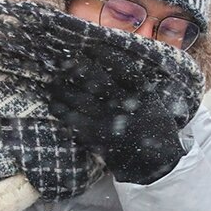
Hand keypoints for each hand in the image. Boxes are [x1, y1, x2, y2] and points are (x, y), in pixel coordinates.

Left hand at [47, 47, 185, 184]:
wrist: (157, 162)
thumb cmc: (153, 126)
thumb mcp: (153, 102)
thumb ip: (136, 85)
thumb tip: (110, 61)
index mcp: (142, 93)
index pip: (122, 67)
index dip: (104, 55)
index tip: (91, 47)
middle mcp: (126, 105)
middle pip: (96, 81)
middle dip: (78, 69)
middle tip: (64, 62)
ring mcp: (110, 122)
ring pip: (81, 99)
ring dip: (63, 89)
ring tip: (53, 82)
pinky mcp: (98, 138)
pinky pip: (74, 121)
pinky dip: (62, 111)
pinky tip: (53, 104)